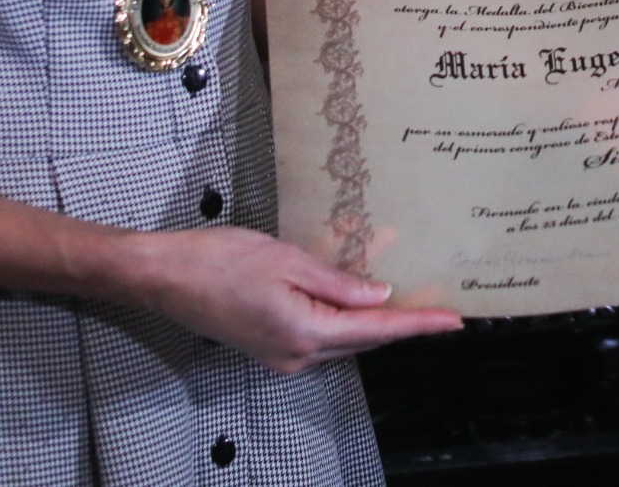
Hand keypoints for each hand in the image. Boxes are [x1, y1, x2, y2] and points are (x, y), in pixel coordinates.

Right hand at [120, 225, 460, 374]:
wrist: (164, 277)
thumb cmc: (221, 260)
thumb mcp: (288, 261)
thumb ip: (339, 283)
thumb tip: (379, 295)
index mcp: (306, 333)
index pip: (377, 329)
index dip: (419, 324)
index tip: (454, 321)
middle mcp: (297, 356)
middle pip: (363, 340)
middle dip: (401, 323)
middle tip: (438, 306)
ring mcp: (280, 357)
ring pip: (342, 340)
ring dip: (372, 321)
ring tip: (407, 299)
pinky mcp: (268, 348)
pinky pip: (320, 338)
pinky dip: (343, 321)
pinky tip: (355, 300)